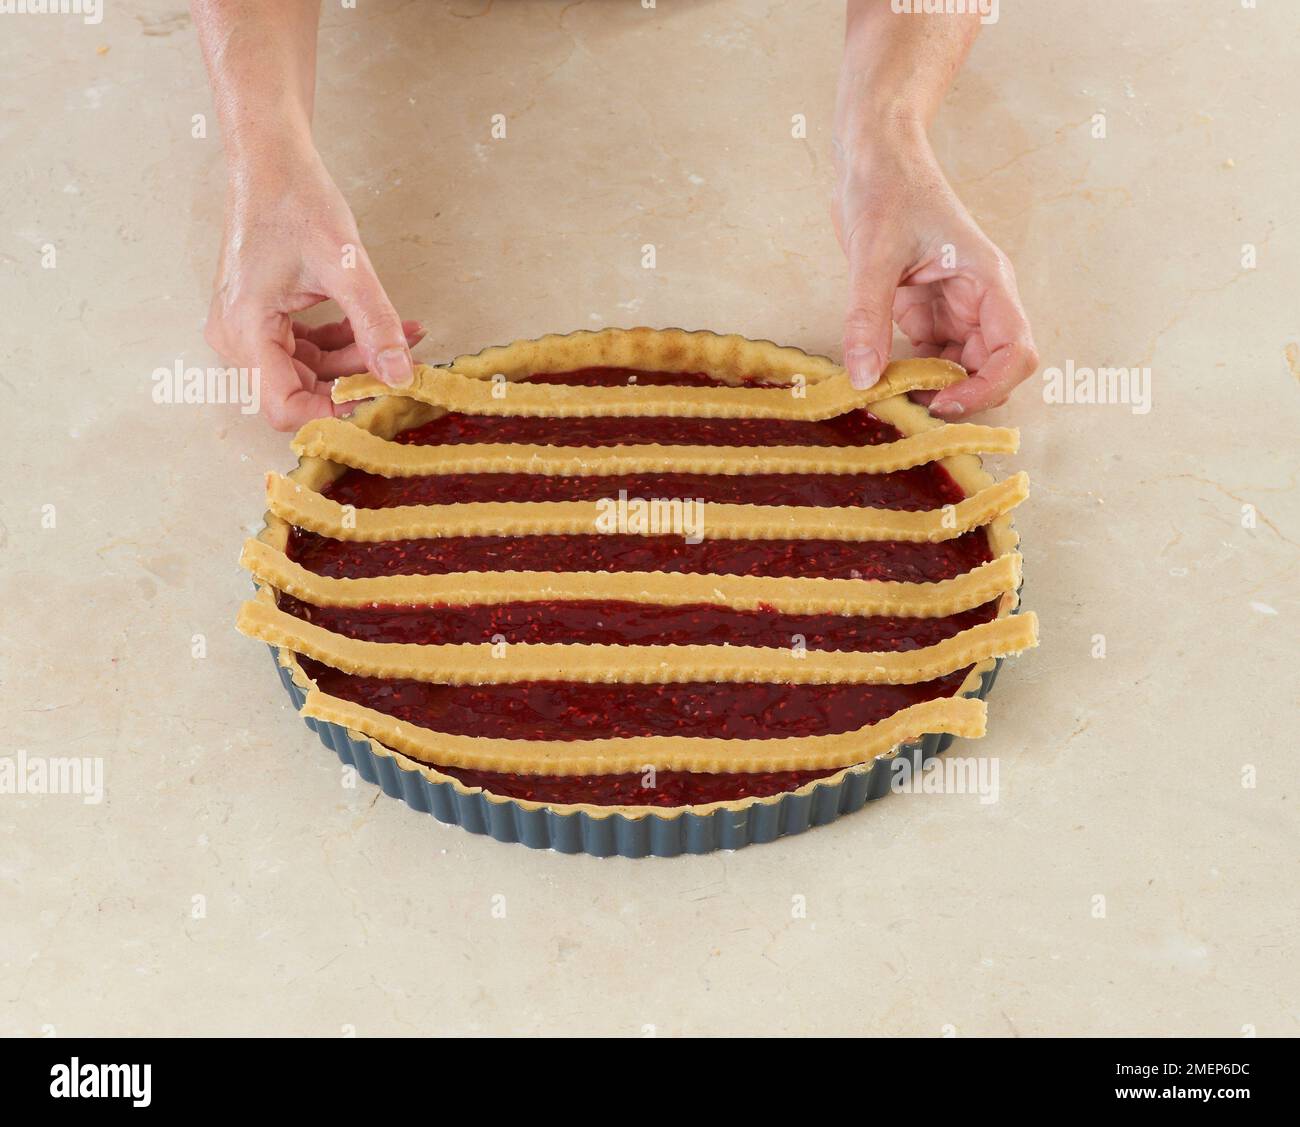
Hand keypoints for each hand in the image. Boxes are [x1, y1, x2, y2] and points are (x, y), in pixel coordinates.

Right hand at [203, 141, 423, 429]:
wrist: (270, 160)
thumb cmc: (294, 199)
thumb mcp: (347, 265)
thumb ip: (375, 324)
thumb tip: (401, 375)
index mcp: (245, 329)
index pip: (284, 406)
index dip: (331, 413)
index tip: (376, 401)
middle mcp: (237, 338)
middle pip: (300, 390)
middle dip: (355, 382)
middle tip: (402, 367)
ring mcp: (248, 330)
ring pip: (310, 371)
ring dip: (358, 361)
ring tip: (405, 340)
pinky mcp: (263, 320)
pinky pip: (308, 349)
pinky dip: (346, 343)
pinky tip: (386, 331)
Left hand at [833, 124, 1036, 416]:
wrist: (872, 157)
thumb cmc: (886, 189)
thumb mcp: (873, 255)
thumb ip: (868, 318)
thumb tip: (865, 379)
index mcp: (987, 281)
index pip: (1015, 351)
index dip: (987, 387)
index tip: (943, 401)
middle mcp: (979, 300)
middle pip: (991, 369)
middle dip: (957, 395)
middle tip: (908, 408)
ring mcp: (954, 308)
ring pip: (960, 368)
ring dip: (931, 389)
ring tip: (889, 397)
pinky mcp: (926, 312)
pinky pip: (929, 358)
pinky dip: (910, 375)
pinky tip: (879, 379)